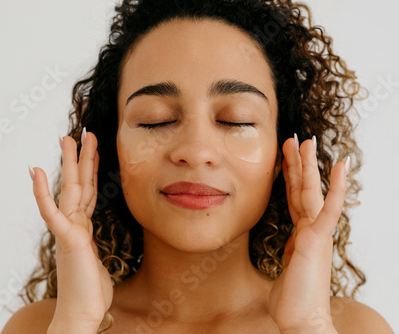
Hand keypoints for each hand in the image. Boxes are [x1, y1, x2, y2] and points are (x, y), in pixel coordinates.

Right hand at [29, 130, 112, 329]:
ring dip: (70, 163)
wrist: (82, 312)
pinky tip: (37, 172)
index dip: (91, 170)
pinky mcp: (66, 238)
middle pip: (80, 183)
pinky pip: (52, 212)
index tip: (92, 150)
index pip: (89, 192)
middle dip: (82, 157)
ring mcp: (69, 229)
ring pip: (71, 189)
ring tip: (67, 139)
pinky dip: (43, 192)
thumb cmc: (89, 290)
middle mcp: (75, 224)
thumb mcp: (95, 259)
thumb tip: (87, 240)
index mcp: (83, 227)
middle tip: (82, 132)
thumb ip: (89, 244)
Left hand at [268, 134, 347, 332]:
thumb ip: (287, 255)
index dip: (289, 178)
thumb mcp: (285, 269)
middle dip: (297, 163)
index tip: (284, 159)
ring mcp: (315, 233)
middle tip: (293, 139)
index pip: (293, 199)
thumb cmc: (293, 299)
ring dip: (309, 166)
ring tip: (307, 141)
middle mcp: (309, 230)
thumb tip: (285, 253)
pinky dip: (336, 187)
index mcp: (300, 235)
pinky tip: (341, 166)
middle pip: (302, 189)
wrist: (302, 320)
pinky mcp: (318, 238)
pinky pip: (329, 208)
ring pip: (311, 192)